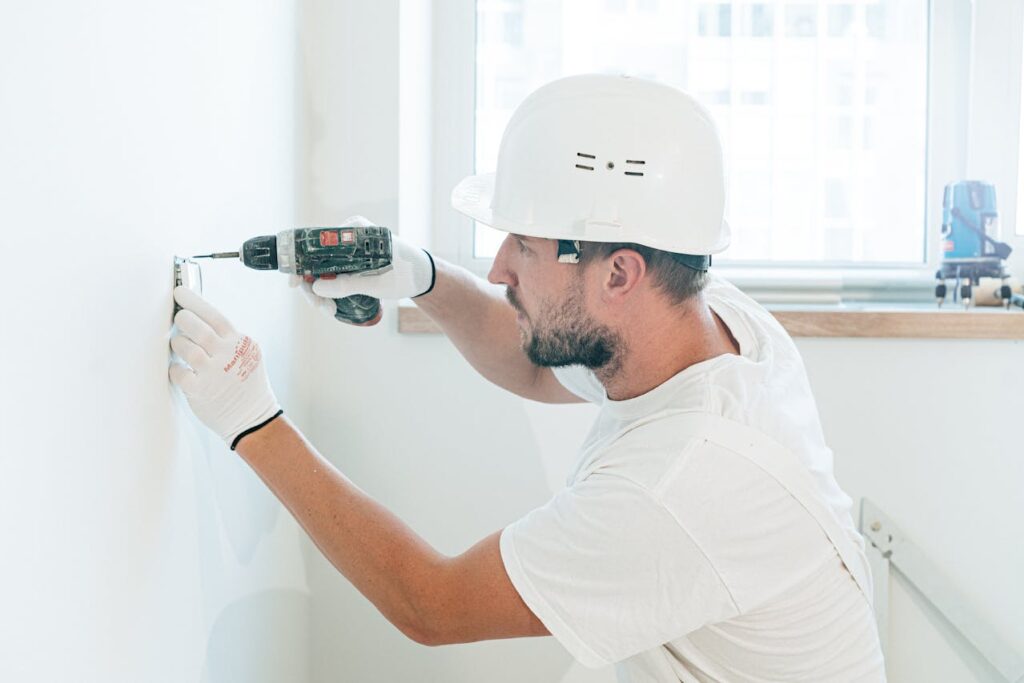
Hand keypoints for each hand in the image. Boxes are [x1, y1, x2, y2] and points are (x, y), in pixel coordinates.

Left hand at [169, 287, 281, 448]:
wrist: (253, 417)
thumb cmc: (247, 384)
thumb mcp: (247, 355)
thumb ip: (228, 339)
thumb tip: (197, 318)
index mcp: (241, 343)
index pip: (215, 316)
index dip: (194, 301)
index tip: (179, 292)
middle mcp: (228, 356)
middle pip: (198, 329)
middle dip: (183, 321)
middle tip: (179, 320)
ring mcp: (214, 374)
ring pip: (186, 348)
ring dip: (178, 344)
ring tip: (180, 346)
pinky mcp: (201, 391)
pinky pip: (178, 372)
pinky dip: (175, 368)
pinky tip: (180, 369)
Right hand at [294, 216, 433, 317]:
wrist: (423, 276)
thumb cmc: (405, 274)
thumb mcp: (377, 283)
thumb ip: (347, 285)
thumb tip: (315, 287)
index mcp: (354, 230)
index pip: (315, 244)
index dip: (300, 264)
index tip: (295, 284)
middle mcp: (347, 234)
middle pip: (315, 259)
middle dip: (313, 286)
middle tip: (322, 309)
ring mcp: (348, 247)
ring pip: (321, 268)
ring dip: (320, 291)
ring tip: (330, 311)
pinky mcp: (350, 259)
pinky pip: (330, 272)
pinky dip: (328, 288)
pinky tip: (332, 305)